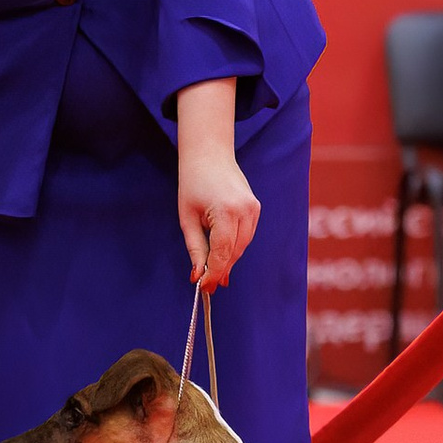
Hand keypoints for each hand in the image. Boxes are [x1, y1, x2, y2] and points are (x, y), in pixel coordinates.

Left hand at [180, 151, 261, 288]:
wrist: (209, 154)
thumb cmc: (193, 182)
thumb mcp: (187, 217)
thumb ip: (195, 247)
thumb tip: (198, 274)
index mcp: (227, 211)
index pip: (222, 252)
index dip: (213, 273)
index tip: (203, 287)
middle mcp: (246, 211)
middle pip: (234, 252)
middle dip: (220, 270)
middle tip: (207, 286)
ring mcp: (254, 209)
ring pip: (242, 246)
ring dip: (228, 260)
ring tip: (214, 275)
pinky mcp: (256, 208)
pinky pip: (246, 236)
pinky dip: (235, 247)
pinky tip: (223, 256)